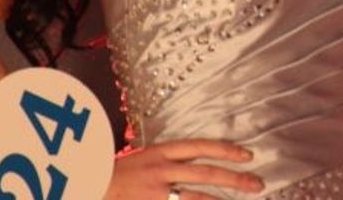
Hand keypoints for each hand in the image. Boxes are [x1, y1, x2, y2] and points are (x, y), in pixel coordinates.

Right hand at [105, 140, 262, 198]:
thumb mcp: (141, 158)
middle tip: (257, 184)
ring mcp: (154, 194)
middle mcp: (160, 172)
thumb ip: (169, 160)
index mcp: (158, 153)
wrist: (84, 187)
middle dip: (235, 180)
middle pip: (206, 174)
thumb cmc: (113, 174)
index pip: (200, 147)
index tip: (248, 155)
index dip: (226, 150)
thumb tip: (198, 162)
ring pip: (196, 199)